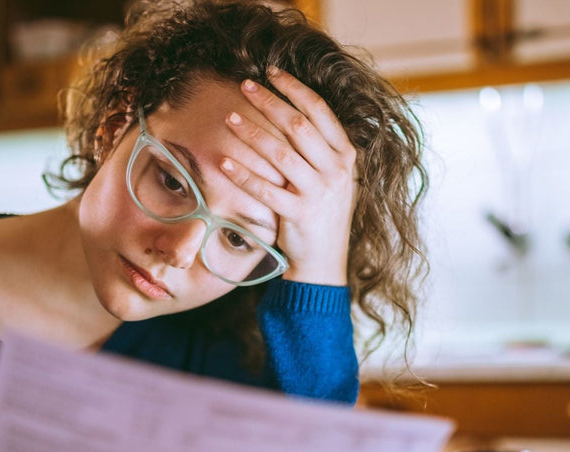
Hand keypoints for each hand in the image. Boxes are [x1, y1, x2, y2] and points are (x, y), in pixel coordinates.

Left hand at [220, 67, 356, 286]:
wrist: (324, 262)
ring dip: (252, 133)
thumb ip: (319, 148)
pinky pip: (266, 190)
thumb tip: (289, 109)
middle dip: (269, 102)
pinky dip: (243, 175)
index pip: (320, 111)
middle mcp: (336, 171)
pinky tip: (223, 162)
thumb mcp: (332, 177)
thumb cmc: (321, 214)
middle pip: (298, 126)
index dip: (294, 88)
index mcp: (345, 156)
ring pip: (281, 154)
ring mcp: (320, 193)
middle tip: (244, 86)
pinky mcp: (300, 215)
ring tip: (229, 118)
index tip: (271, 72)